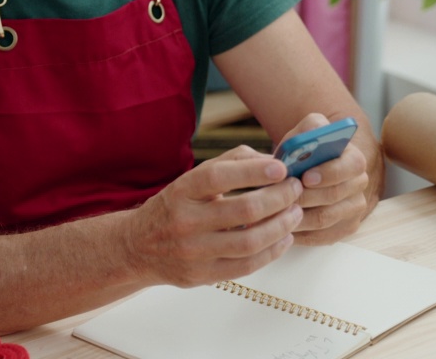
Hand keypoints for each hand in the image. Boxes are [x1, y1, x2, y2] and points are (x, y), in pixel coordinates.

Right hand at [124, 145, 304, 286]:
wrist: (139, 247)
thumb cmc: (176, 206)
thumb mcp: (192, 178)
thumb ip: (231, 163)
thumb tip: (271, 160)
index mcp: (182, 190)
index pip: (219, 177)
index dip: (253, 171)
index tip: (281, 168)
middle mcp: (185, 220)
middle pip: (243, 210)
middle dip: (279, 198)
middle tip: (296, 189)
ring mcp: (193, 251)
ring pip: (250, 241)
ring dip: (281, 226)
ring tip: (296, 213)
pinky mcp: (202, 275)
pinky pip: (246, 266)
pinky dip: (272, 252)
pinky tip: (284, 238)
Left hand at [280, 113, 372, 244]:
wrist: (307, 170)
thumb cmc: (304, 152)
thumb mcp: (305, 133)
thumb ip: (309, 129)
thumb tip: (309, 136)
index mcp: (353, 159)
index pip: (350, 166)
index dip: (329, 173)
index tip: (306, 177)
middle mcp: (359, 184)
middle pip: (334, 196)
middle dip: (306, 197)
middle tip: (282, 198)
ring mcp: (354, 208)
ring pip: (325, 219)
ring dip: (298, 216)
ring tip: (275, 212)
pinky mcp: (345, 228)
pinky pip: (322, 236)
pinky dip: (300, 233)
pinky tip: (283, 226)